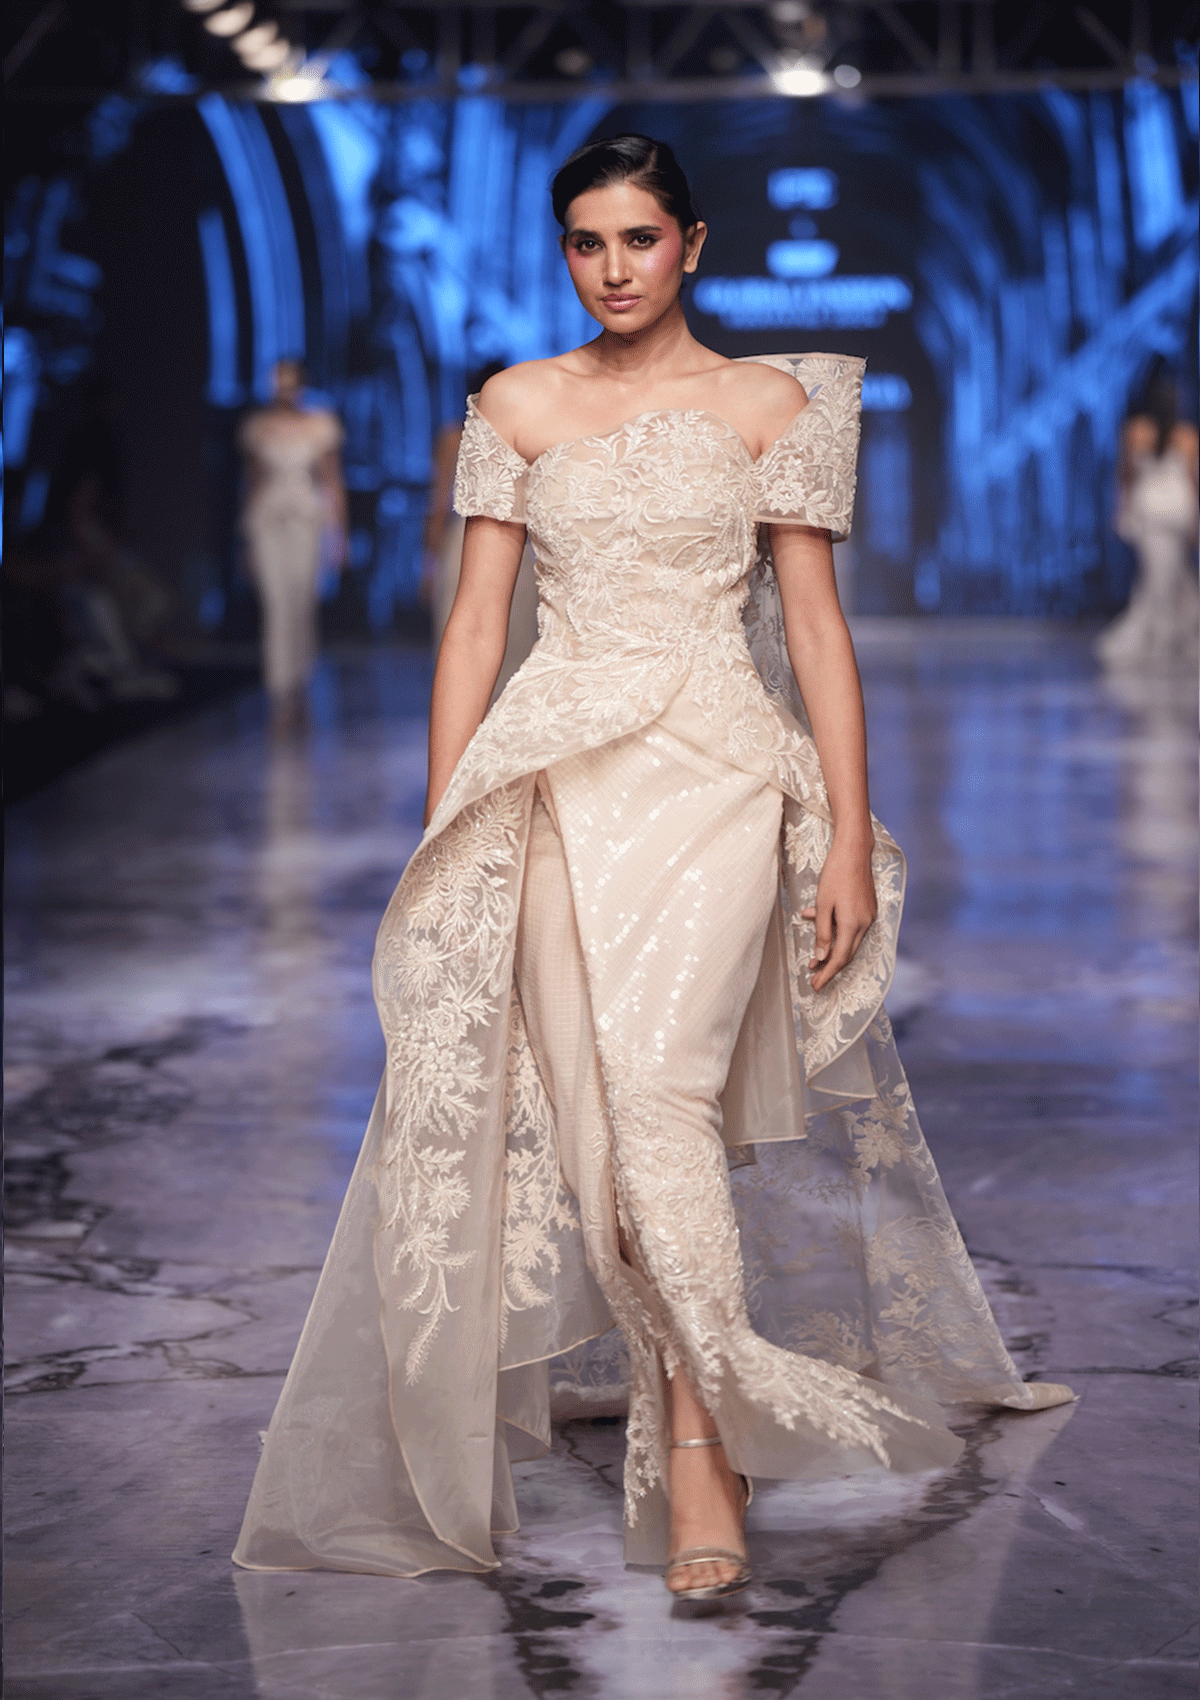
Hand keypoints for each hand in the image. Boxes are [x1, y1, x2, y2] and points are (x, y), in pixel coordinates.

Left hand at [801, 836, 876, 991]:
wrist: (854, 851)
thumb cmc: (835, 874)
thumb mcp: (823, 904)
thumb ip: (822, 932)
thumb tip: (821, 957)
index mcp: (852, 924)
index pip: (839, 958)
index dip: (827, 974)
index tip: (815, 985)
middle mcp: (864, 924)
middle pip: (847, 954)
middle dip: (829, 967)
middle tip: (813, 977)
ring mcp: (869, 916)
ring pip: (850, 942)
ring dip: (833, 950)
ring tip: (814, 958)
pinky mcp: (868, 909)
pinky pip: (853, 928)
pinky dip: (838, 933)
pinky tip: (821, 925)